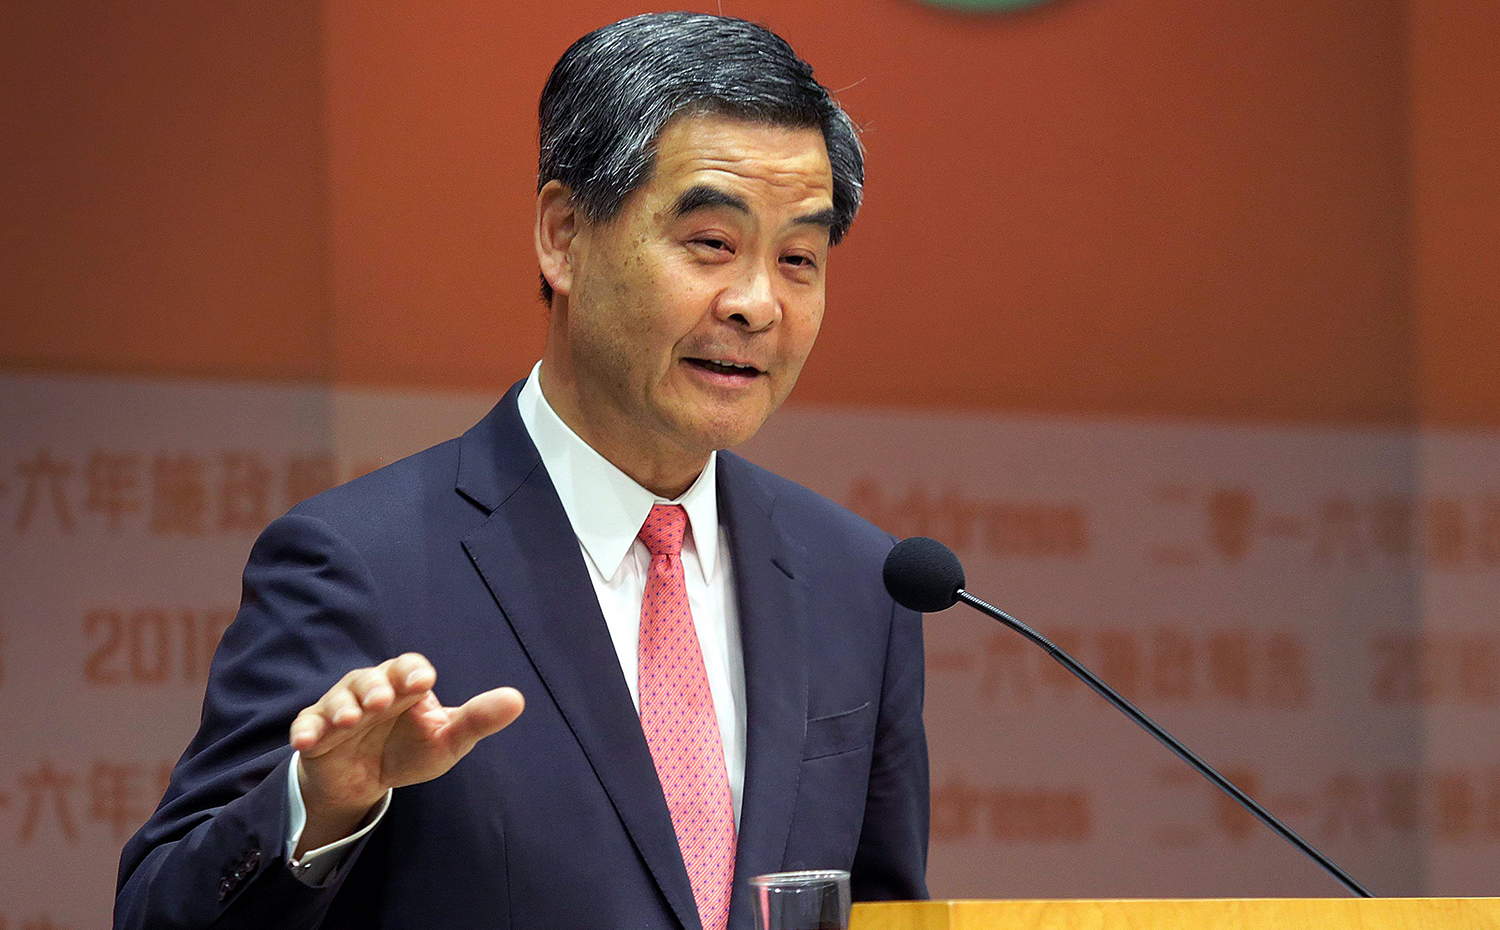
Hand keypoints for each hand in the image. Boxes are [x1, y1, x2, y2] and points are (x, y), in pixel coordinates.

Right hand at [288, 652, 523, 853]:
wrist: (366, 779)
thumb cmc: (410, 749)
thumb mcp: (446, 741)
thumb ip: (477, 720)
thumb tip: (518, 700)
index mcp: (405, 686)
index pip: (409, 668)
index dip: (413, 672)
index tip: (423, 682)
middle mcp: (371, 689)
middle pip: (370, 678)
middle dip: (375, 688)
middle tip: (381, 702)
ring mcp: (339, 708)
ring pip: (338, 698)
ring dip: (343, 707)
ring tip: (350, 720)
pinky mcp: (315, 731)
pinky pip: (307, 726)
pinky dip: (306, 730)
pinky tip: (307, 740)